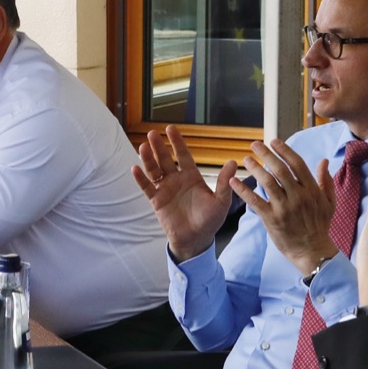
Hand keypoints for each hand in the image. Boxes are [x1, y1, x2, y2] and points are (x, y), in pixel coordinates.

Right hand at [132, 127, 237, 262]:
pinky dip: (140, 179)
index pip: (183, 155)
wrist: (196, 239)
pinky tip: (135, 169)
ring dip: (148, 159)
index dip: (177, 143)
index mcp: (192, 177)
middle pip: (166, 160)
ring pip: (154, 171)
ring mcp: (165, 190)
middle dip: (159, 147)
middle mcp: (177, 180)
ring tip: (143, 147)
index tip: (171, 129)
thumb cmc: (210, 220)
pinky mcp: (156, 201)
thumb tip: (232, 162)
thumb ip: (224, 182)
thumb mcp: (220, 201)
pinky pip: (147, 188)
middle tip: (152, 133)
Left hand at [232, 138, 338, 276]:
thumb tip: (324, 161)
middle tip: (255, 144)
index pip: (297, 164)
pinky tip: (234, 181)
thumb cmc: (320, 226)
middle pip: (280, 169)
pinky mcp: (271, 219)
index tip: (274, 141)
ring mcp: (284, 208)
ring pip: (267, 182)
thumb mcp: (329, 202)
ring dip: (255, 168)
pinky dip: (243, 190)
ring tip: (246, 159)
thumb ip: (325, 181)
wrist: (312, 251)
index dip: (285, 150)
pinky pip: (255, 201)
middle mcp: (298, 196)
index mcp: (312, 190)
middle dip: (266, 154)